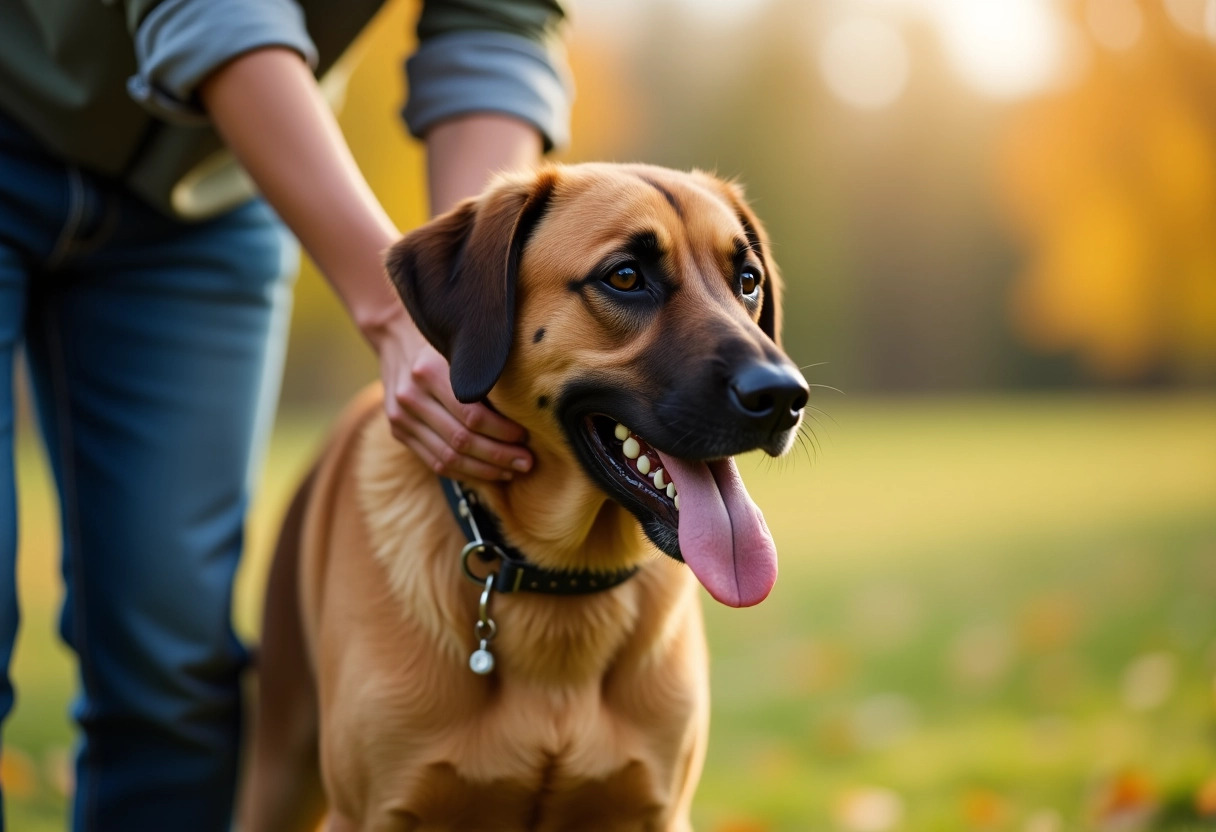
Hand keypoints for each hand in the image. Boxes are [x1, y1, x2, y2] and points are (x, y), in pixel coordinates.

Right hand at [369, 308, 532, 481]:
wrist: (396, 338)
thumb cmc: (443, 343)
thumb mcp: (462, 349)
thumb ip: (485, 375)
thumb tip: (527, 409)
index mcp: (429, 372)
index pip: (472, 415)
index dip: (502, 431)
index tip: (526, 437)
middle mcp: (411, 397)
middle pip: (461, 440)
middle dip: (498, 456)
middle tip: (526, 462)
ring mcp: (400, 417)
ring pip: (448, 458)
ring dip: (484, 470)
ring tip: (511, 471)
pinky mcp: (398, 432)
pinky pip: (434, 462)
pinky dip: (464, 472)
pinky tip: (487, 473)